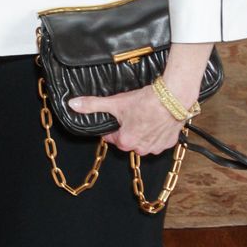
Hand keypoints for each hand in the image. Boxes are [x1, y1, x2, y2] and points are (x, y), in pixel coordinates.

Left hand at [68, 41, 211, 156]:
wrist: (173, 98)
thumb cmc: (145, 101)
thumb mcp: (115, 102)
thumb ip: (92, 105)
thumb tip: (73, 104)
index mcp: (125, 142)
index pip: (112, 138)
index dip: (113, 126)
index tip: (118, 117)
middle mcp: (140, 149)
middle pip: (128, 140)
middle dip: (128, 129)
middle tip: (132, 114)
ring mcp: (156, 147)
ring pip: (144, 141)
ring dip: (143, 132)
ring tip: (145, 116)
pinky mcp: (169, 143)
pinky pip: (159, 140)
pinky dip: (157, 133)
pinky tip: (157, 120)